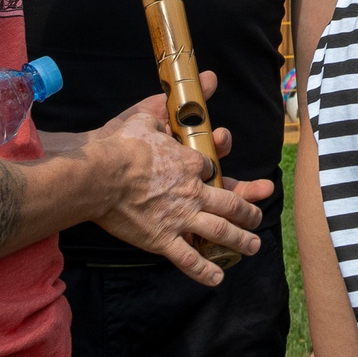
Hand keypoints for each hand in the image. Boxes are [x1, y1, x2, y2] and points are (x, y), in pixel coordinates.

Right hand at [89, 75, 272, 286]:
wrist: (99, 174)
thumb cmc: (121, 144)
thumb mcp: (149, 115)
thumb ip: (175, 103)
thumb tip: (208, 77)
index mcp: (192, 162)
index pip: (213, 168)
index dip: (218, 171)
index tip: (216, 175)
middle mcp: (194, 191)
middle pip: (230, 203)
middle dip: (247, 210)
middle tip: (258, 217)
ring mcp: (180, 217)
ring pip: (219, 231)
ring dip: (240, 240)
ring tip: (253, 246)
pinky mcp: (162, 238)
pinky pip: (188, 258)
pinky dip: (204, 270)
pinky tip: (218, 279)